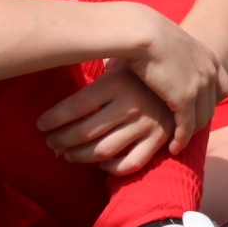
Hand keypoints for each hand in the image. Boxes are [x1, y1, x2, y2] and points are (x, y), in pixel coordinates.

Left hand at [38, 61, 175, 174]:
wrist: (187, 70)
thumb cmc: (141, 67)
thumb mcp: (119, 61)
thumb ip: (92, 64)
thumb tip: (56, 58)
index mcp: (118, 82)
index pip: (74, 107)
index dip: (52, 120)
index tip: (40, 125)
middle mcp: (131, 104)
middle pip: (83, 132)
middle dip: (60, 141)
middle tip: (50, 142)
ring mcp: (147, 123)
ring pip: (102, 152)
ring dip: (78, 157)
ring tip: (67, 154)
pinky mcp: (161, 138)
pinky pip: (130, 163)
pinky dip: (111, 168)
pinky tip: (101, 162)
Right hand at [127, 9, 227, 153]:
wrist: (141, 30)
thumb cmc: (141, 33)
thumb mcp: (165, 43)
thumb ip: (169, 55)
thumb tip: (156, 60)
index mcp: (208, 56)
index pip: (223, 87)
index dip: (211, 101)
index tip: (194, 110)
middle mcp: (210, 71)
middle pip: (212, 105)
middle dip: (198, 120)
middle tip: (183, 132)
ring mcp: (200, 85)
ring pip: (201, 119)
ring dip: (190, 133)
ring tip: (177, 143)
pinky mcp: (185, 98)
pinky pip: (187, 127)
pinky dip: (181, 140)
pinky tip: (173, 148)